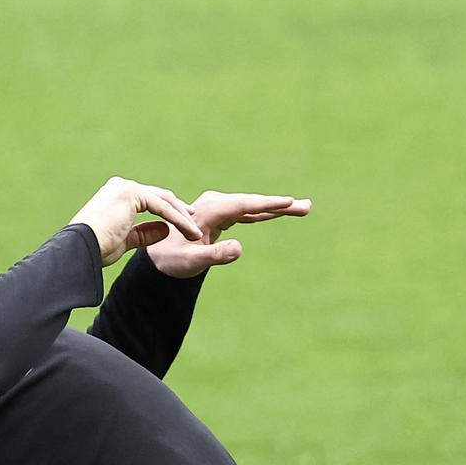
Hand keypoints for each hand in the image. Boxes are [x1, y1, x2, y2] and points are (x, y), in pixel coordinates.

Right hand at [69, 177, 202, 266]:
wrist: (81, 249)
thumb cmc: (96, 249)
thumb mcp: (125, 240)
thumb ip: (144, 232)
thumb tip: (165, 229)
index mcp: (116, 196)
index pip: (149, 200)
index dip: (169, 211)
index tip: (184, 222)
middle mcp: (120, 187)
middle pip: (159, 196)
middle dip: (179, 210)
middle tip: (195, 221)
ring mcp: (126, 188)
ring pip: (163, 200)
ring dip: (182, 217)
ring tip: (196, 232)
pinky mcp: (131, 193)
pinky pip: (161, 207)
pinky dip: (177, 220)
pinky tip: (189, 230)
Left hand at [146, 191, 311, 277]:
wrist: (158, 255)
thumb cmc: (171, 260)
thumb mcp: (191, 262)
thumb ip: (214, 255)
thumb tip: (239, 249)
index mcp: (207, 211)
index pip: (242, 206)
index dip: (266, 204)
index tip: (288, 202)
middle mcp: (214, 204)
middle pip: (252, 202)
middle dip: (279, 204)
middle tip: (306, 206)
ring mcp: (218, 207)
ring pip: (252, 206)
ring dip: (277, 207)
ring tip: (304, 208)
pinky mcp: (222, 214)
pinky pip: (247, 212)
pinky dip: (264, 212)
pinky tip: (280, 211)